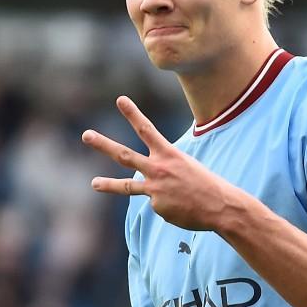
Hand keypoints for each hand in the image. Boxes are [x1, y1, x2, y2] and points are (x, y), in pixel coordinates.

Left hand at [82, 96, 240, 231]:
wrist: (220, 206)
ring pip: (126, 186)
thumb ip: (164, 167)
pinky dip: (168, 205)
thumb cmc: (205, 183)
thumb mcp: (186, 165)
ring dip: (107, 184)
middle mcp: (158, 169)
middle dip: (103, 144)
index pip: (147, 129)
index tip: (120, 99)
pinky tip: (182, 206)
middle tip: (86, 134)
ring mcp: (155, 189)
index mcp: (169, 154)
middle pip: (124, 155)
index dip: (132, 114)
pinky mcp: (157, 206)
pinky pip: (158, 204)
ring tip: (94, 183)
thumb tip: (147, 184)